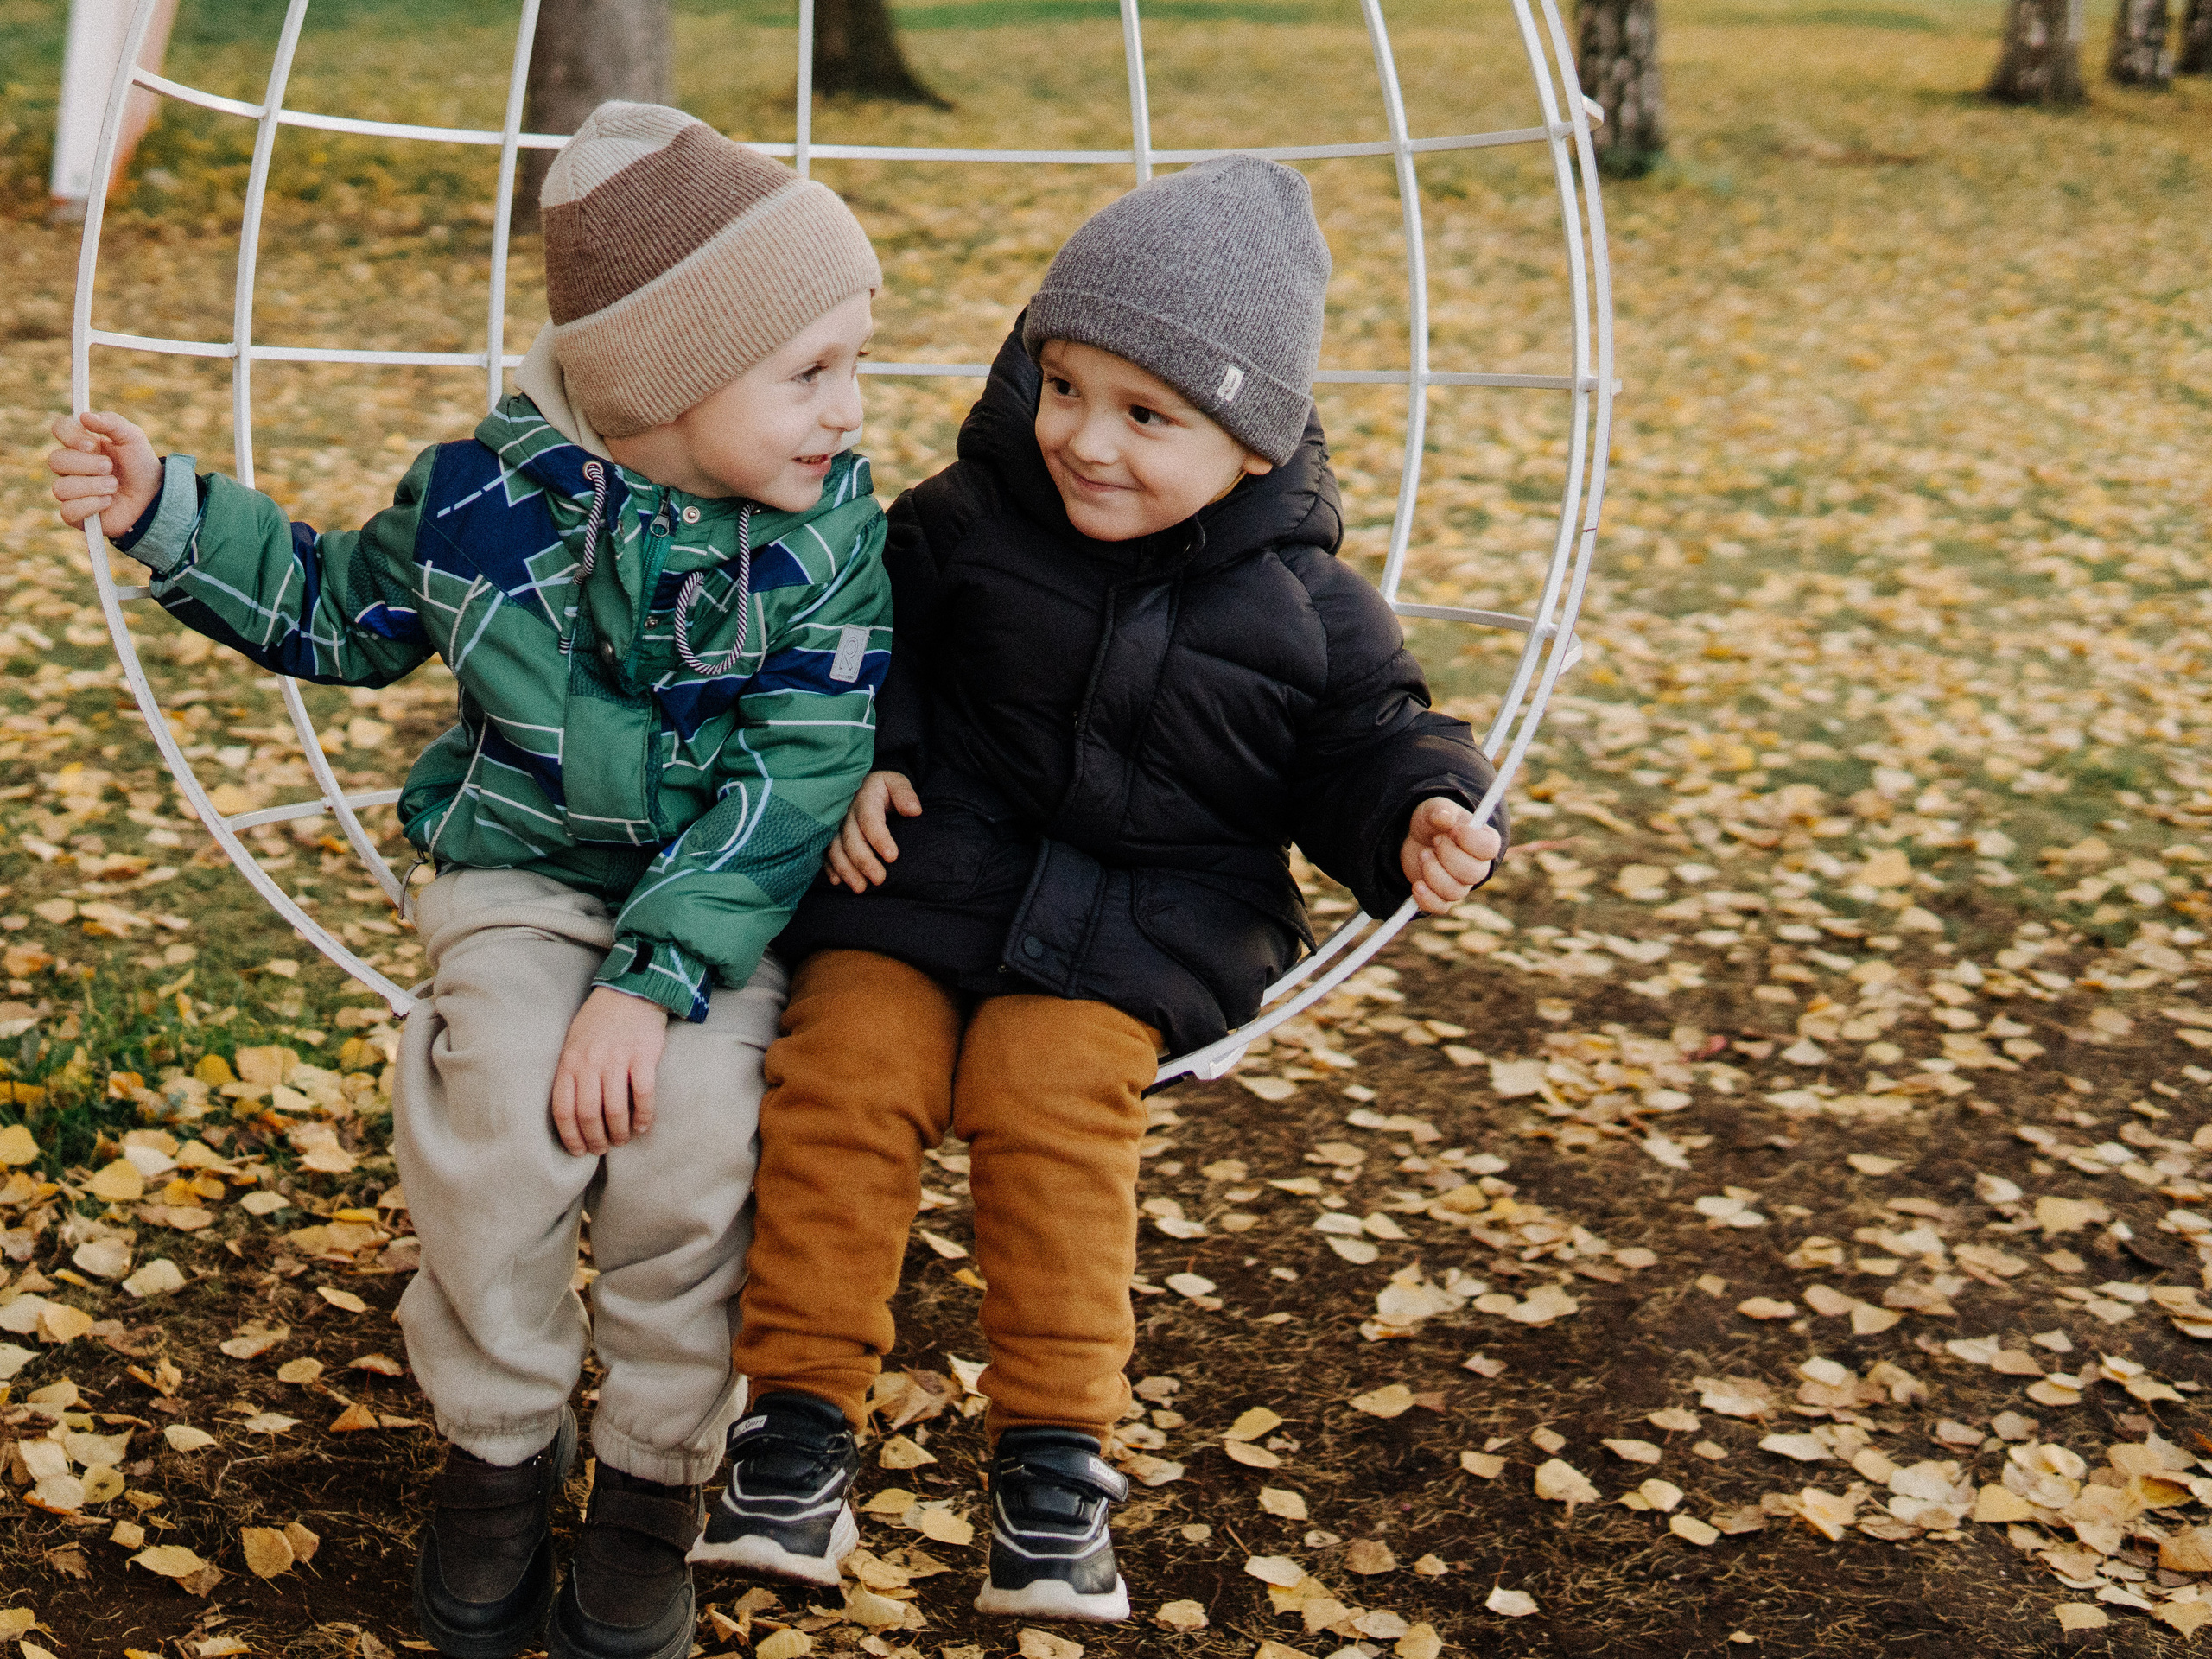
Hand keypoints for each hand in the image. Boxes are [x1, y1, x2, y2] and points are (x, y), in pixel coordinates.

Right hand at [49, 411, 161, 538]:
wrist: (154, 498)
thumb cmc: (140, 466)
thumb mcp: (133, 439)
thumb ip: (112, 423)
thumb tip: (84, 415)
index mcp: (81, 443)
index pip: (59, 429)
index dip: (69, 435)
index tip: (93, 443)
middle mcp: (71, 466)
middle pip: (55, 460)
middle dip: (87, 465)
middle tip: (109, 467)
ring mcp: (70, 490)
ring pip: (61, 488)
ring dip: (93, 486)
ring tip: (114, 486)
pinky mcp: (75, 514)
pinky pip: (68, 510)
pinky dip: (91, 505)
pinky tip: (108, 502)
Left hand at [550, 986, 669, 1156]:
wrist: (630, 992)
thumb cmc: (599, 1023)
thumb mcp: (573, 1044)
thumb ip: (571, 1074)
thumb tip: (573, 1114)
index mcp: (569, 1062)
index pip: (563, 1109)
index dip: (570, 1136)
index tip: (578, 1151)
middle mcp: (590, 1063)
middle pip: (588, 1114)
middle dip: (596, 1139)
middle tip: (603, 1148)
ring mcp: (616, 1059)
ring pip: (614, 1109)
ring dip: (620, 1131)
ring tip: (623, 1139)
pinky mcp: (642, 1056)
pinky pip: (642, 1094)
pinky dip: (643, 1115)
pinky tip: (644, 1125)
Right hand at [824, 770, 920, 891]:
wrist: (861, 788)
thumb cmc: (884, 790)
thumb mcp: (896, 783)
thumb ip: (905, 794)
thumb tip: (914, 810)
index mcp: (864, 797)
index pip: (870, 819)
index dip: (880, 838)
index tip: (893, 857)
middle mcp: (845, 812)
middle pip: (851, 838)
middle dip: (864, 861)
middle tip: (879, 879)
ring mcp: (834, 825)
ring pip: (835, 848)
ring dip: (846, 869)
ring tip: (860, 888)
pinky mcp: (827, 836)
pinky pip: (824, 852)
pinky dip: (830, 867)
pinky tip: (837, 882)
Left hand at [1399, 797, 1501, 914]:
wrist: (1413, 837)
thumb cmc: (1432, 821)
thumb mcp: (1433, 808)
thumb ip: (1439, 810)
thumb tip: (1443, 818)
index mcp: (1482, 841)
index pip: (1489, 848)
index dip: (1470, 841)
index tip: (1452, 830)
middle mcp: (1477, 866)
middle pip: (1473, 874)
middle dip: (1448, 856)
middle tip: (1435, 840)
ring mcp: (1460, 884)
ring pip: (1455, 892)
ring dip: (1433, 873)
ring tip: (1423, 854)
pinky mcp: (1442, 897)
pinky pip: (1441, 907)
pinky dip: (1426, 898)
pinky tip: (1417, 884)